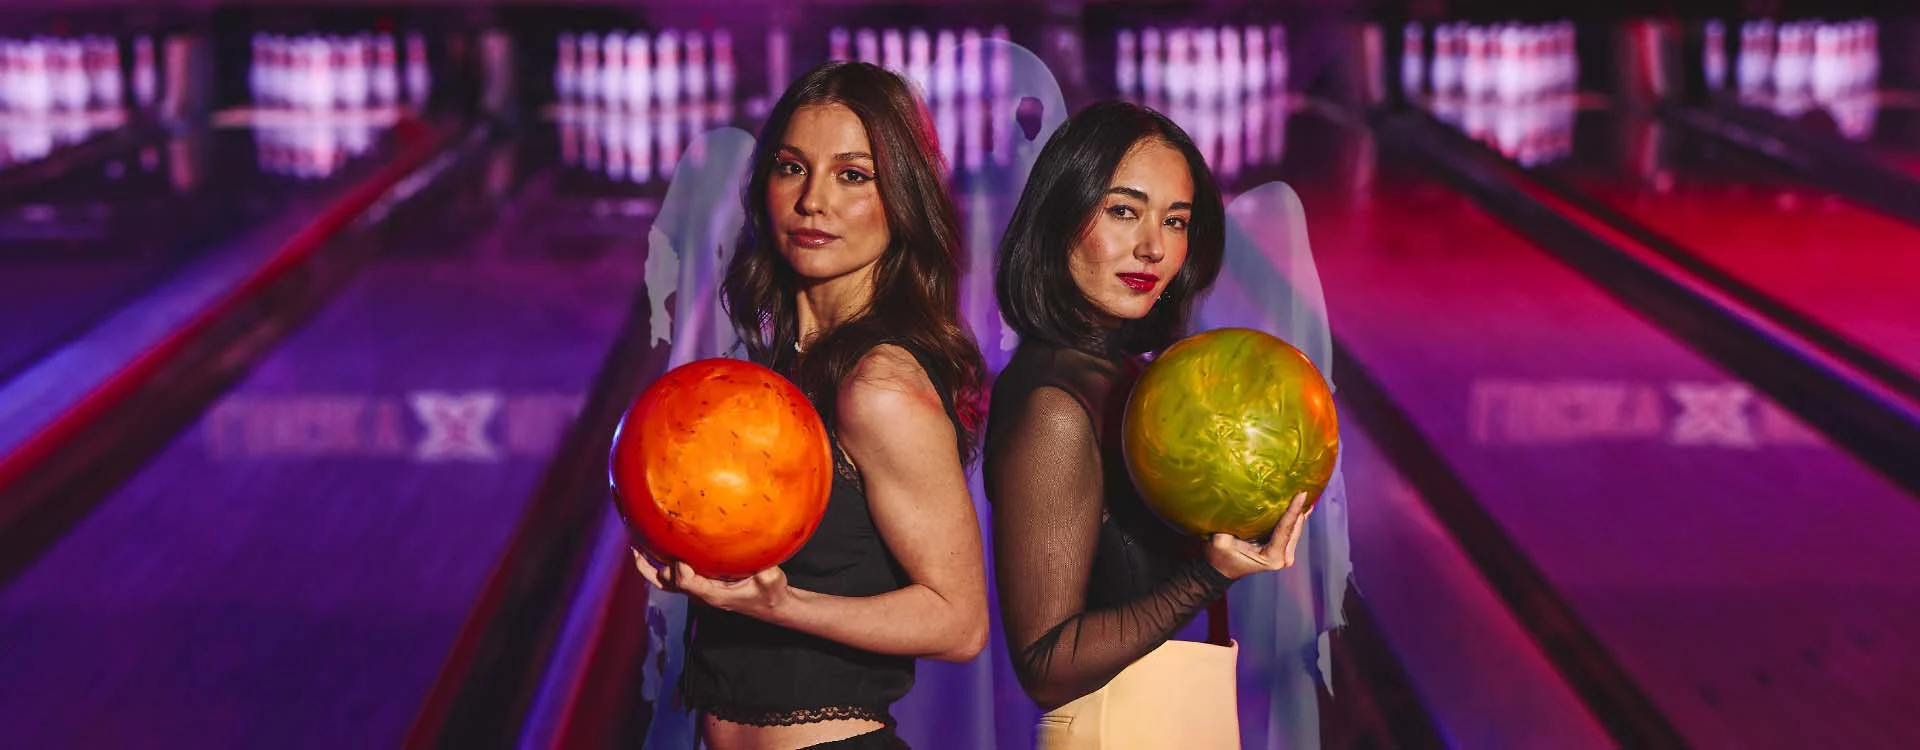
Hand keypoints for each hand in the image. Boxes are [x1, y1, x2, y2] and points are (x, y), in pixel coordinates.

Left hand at [631, 548, 791, 620]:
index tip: (682, 558)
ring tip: (636, 546)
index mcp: (713, 595)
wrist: (769, 605)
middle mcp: (700, 594)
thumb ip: (766, 569)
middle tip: (638, 547)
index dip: (679, 570)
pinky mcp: (699, 584)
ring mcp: (697, 590)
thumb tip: (762, 549)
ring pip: (665, 582)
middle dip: (651, 567)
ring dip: (648, 566)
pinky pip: (672, 577)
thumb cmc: (770, 593)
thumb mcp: (771, 580)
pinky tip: (656, 546)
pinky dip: (660, 564)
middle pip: (666, 584)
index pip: (686, 584)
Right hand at [1204, 492, 1313, 579]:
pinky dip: (1294, 516)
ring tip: (1303, 490)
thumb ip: (1231, 523)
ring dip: (1298, 511)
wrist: (1221, 569)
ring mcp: (1285, 555)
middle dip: (1299, 508)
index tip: (1302, 493)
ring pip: (1296, 528)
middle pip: (1295, 528)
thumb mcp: (1220, 540)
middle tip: (1303, 485)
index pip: (1285, 529)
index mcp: (1271, 557)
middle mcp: (1283, 557)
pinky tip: (1300, 501)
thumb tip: (1238, 499)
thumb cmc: (1219, 556)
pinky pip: (1292, 530)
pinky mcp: (1283, 550)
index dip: (1293, 510)